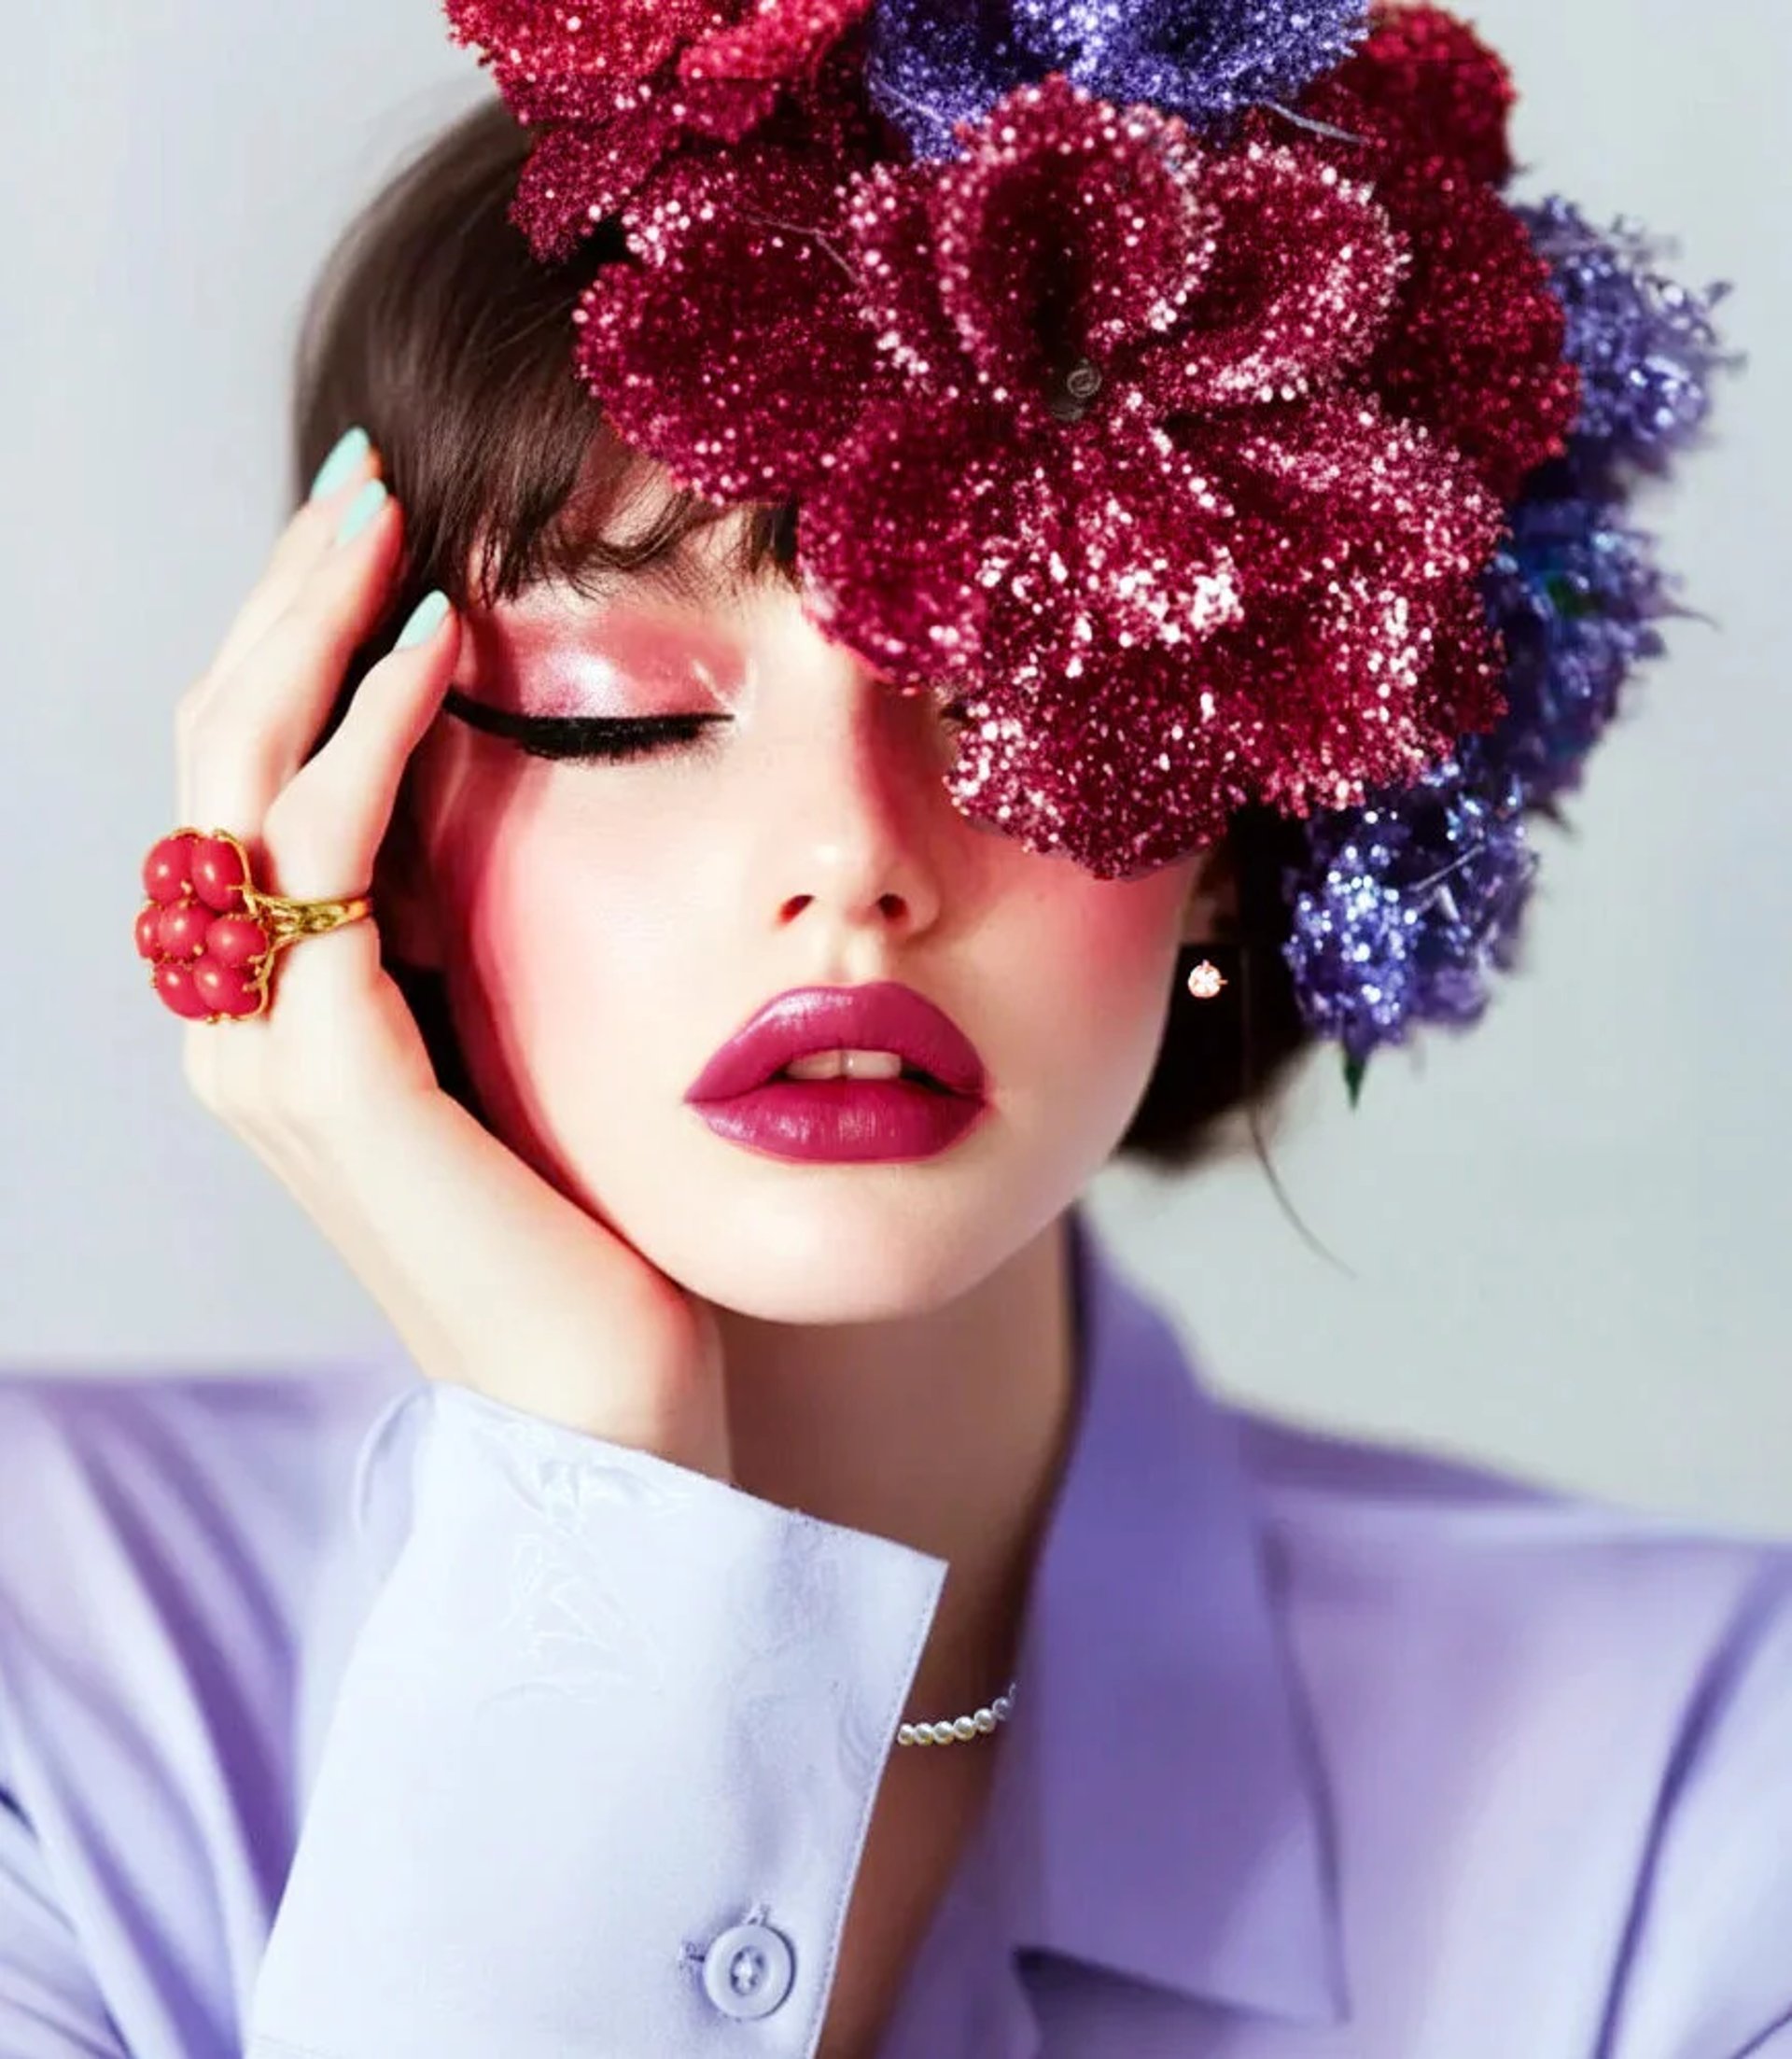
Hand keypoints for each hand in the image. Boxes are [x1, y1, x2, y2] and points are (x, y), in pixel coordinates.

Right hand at [168, 434, 733, 1481]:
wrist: (604, 1409)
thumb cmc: (581, 1229)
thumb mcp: (508, 1046)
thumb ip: (464, 934)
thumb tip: (495, 780)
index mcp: (278, 1014)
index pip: (247, 781)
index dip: (293, 642)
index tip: (381, 526)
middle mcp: (242, 1029)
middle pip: (217, 758)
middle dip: (286, 605)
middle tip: (367, 478)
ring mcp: (271, 1061)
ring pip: (240, 791)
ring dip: (310, 638)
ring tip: (390, 524)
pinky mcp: (338, 1091)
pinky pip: (327, 877)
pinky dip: (373, 752)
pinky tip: (440, 664)